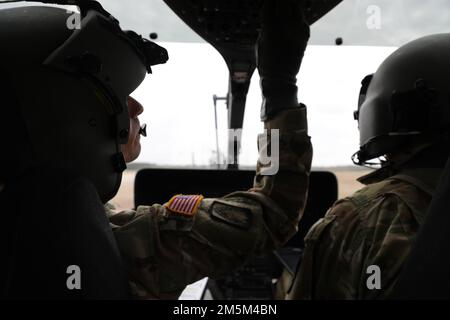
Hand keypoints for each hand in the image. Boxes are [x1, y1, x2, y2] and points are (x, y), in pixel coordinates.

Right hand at [257, 0, 309, 120]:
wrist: (280, 78)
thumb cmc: (266, 63)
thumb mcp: (260, 42)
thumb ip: (265, 26)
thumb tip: (269, 15)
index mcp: (271, 28)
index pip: (270, 5)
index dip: (269, 1)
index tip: (268, 1)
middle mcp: (286, 26)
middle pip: (284, 2)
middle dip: (279, 1)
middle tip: (277, 2)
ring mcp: (297, 30)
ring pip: (296, 8)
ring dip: (290, 4)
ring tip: (286, 4)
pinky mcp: (305, 35)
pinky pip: (302, 19)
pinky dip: (297, 16)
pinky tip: (293, 17)